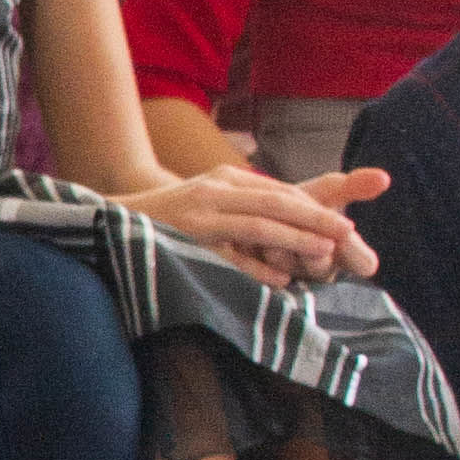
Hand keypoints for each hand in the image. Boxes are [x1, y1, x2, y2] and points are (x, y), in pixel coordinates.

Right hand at [134, 159, 384, 286]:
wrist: (111, 221)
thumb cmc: (170, 218)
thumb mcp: (210, 201)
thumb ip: (244, 206)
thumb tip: (292, 221)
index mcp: (224, 180)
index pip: (279, 191)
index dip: (313, 207)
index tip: (343, 223)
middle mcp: (214, 192)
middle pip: (275, 203)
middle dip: (315, 218)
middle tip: (348, 233)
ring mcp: (199, 217)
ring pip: (257, 225)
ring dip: (295, 238)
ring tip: (326, 251)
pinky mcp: (186, 242)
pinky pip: (228, 256)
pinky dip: (256, 268)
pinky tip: (282, 279)